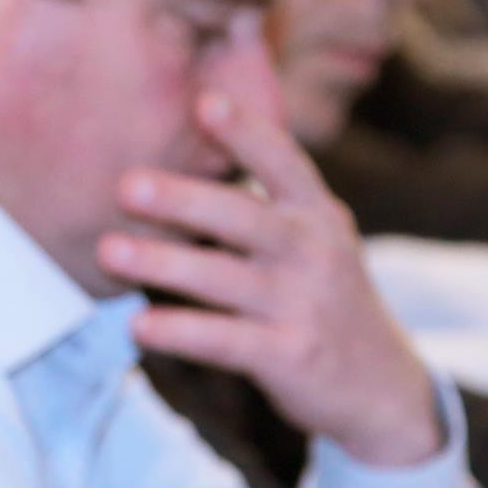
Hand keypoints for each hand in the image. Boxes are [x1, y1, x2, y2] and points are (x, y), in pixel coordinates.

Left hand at [98, 90, 442, 467]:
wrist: (381, 386)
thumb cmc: (324, 299)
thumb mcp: (315, 240)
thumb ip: (264, 204)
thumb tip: (180, 166)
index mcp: (317, 213)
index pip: (283, 162)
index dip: (246, 132)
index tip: (205, 101)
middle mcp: (314, 251)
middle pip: (242, 217)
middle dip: (183, 199)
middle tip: (126, 185)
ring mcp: (304, 304)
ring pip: (222, 278)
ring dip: (163, 263)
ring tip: (107, 251)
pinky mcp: (290, 356)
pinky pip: (224, 341)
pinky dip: (180, 332)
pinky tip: (138, 326)